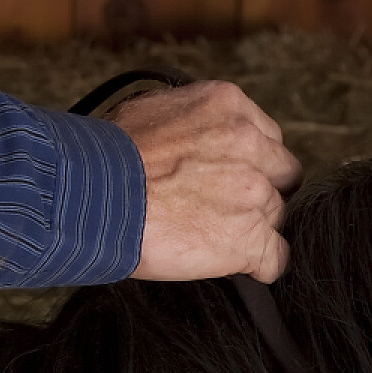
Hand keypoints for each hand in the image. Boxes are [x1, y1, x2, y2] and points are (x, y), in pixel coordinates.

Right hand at [112, 81, 301, 283]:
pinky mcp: (249, 240)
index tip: (223, 176)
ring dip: (248, 229)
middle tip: (217, 206)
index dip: (247, 162)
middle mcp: (250, 145)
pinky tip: (228, 263)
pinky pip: (275, 260)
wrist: (91, 195)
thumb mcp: (151, 111)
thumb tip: (195, 135)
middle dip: (255, 192)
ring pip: (275, 218)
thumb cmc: (105, 157)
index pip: (267, 139)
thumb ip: (191, 120)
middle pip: (280, 177)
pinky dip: (255, 265)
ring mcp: (253, 194)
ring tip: (205, 235)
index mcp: (228, 107)